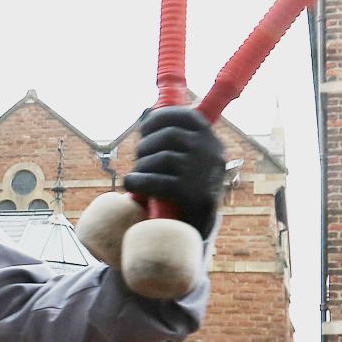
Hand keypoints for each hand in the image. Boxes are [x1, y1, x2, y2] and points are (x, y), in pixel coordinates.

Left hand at [122, 105, 225, 234]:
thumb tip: (147, 116)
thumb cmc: (188, 186)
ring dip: (141, 166)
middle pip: (167, 136)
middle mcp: (210, 152)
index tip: (145, 129)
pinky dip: (137, 181)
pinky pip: (155, 181)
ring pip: (160, 158)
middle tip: (139, 159)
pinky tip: (130, 183)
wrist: (200, 226)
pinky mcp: (193, 195)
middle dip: (145, 146)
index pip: (185, 115)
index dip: (159, 119)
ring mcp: (202, 173)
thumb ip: (178, 139)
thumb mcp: (192, 159)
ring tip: (138, 174)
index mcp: (211, 140)